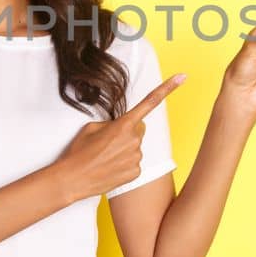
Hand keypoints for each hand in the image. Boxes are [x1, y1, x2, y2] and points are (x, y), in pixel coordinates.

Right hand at [52, 73, 187, 201]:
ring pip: (135, 147)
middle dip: (127, 132)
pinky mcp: (136, 172)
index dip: (167, 88)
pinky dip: (124, 164)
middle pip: (138, 129)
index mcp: (123, 125)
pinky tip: (110, 167)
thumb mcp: (91, 128)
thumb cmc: (79, 152)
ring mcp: (136, 158)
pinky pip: (134, 162)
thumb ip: (112, 124)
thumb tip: (121, 129)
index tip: (182, 77)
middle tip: (107, 142)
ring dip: (123, 149)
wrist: (73, 179)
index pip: (149, 103)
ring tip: (104, 157)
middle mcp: (134, 140)